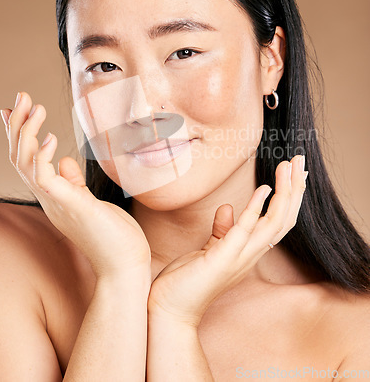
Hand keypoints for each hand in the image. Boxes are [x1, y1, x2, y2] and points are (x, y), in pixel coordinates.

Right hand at [0, 91, 150, 278]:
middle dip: (18, 125)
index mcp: (55, 196)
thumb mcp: (90, 202)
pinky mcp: (70, 206)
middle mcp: (49, 199)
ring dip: (26, 132)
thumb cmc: (114, 235)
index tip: (14, 110)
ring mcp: (56, 203)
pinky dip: (42, 155)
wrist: (126, 265)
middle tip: (21, 96)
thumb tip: (64, 161)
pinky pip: (44, 178)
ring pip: (24, 163)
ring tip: (34, 106)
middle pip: (19, 157)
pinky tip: (51, 136)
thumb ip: (74, 182)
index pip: (28, 161)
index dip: (19, 135)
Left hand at [147, 156, 306, 326]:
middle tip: (299, 161)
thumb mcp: (210, 249)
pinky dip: (256, 208)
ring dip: (285, 194)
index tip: (293, 172)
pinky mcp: (223, 259)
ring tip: (289, 167)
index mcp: (249, 250)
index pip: (279, 221)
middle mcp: (251, 254)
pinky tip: (264, 189)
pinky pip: (245, 230)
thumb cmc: (189, 280)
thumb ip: (223, 230)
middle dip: (295, 189)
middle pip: (285, 219)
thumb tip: (227, 207)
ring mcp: (239, 258)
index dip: (290, 197)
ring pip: (275, 223)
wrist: (170, 309)